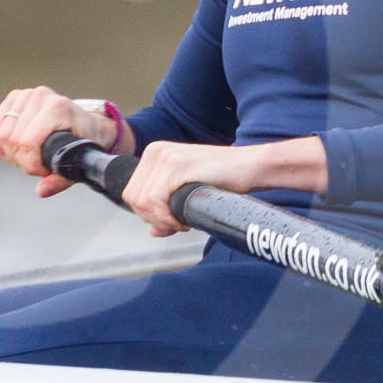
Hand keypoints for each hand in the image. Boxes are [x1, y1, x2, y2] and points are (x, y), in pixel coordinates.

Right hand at [0, 85, 121, 197]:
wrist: (88, 122)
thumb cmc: (85, 140)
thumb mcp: (79, 162)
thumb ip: (60, 179)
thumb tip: (41, 191)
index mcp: (57, 108)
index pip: (27, 142)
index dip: (31, 164)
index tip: (44, 171)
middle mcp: (39, 96)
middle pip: (12, 140)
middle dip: (22, 161)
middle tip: (38, 165)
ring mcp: (25, 94)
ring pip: (2, 135)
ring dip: (12, 153)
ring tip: (30, 156)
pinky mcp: (14, 97)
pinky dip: (2, 142)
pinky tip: (17, 147)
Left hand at [120, 137, 329, 235]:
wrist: (250, 167)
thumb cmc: (224, 179)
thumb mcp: (187, 193)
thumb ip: (167, 209)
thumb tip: (152, 231)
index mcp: (154, 154)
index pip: (132, 192)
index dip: (148, 215)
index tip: (170, 222)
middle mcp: (155, 151)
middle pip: (133, 198)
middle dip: (152, 219)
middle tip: (176, 224)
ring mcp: (164, 156)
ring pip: (141, 201)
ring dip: (160, 220)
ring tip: (182, 221)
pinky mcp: (175, 166)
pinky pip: (155, 201)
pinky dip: (166, 217)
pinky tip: (183, 220)